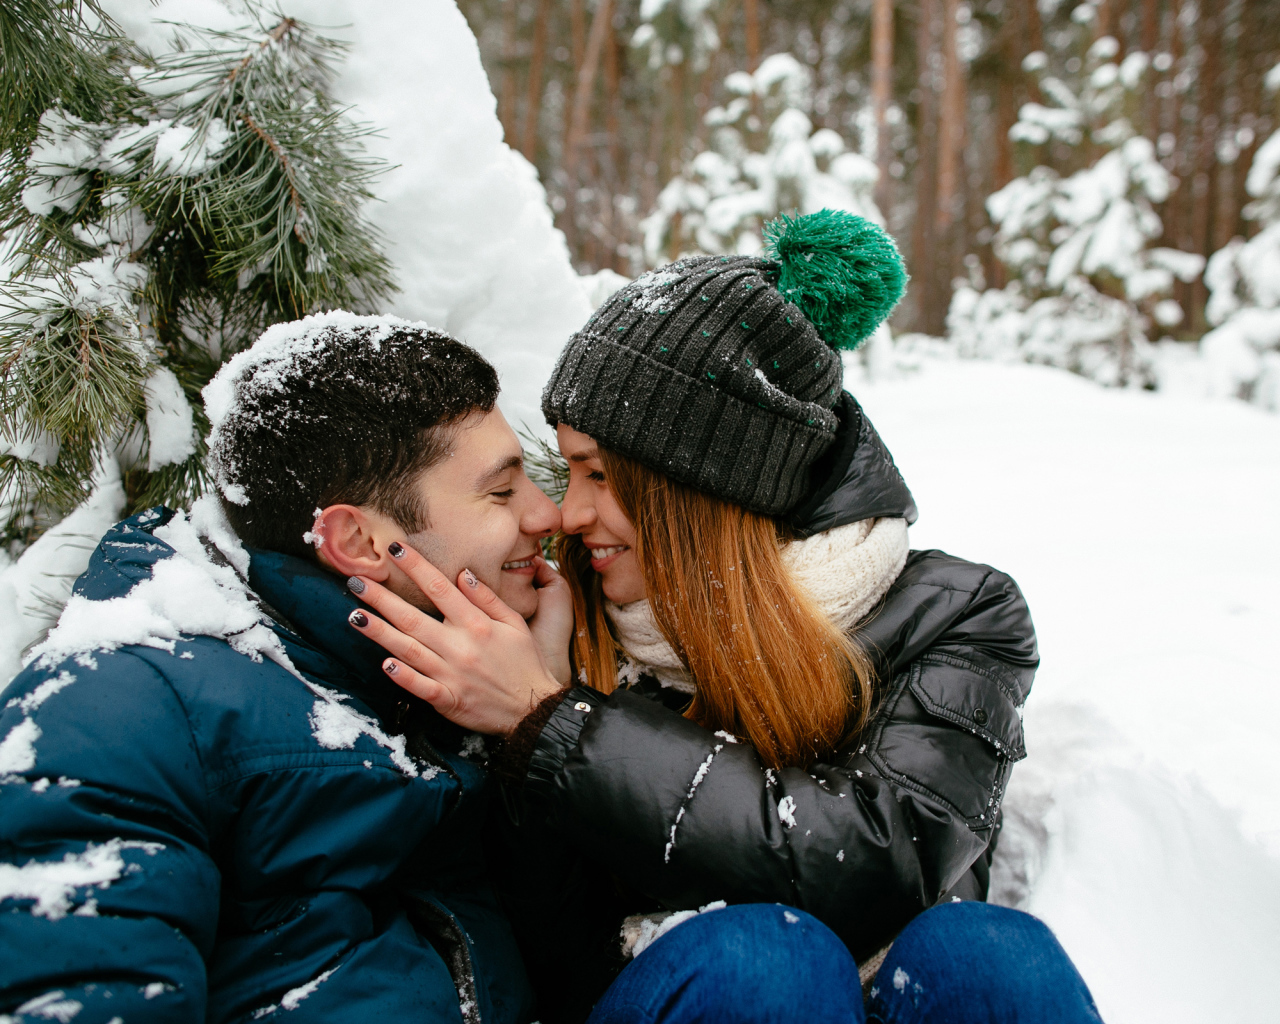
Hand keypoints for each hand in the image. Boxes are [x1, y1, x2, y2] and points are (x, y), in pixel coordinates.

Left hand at [348, 542, 565, 734]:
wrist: (534, 708)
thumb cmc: (524, 662)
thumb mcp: (515, 623)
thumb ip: (487, 598)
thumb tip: (462, 573)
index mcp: (476, 624)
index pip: (439, 588)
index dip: (415, 567)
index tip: (394, 549)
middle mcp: (460, 646)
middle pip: (413, 618)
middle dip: (382, 598)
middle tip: (355, 582)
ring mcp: (452, 674)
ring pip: (409, 650)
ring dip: (380, 633)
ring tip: (355, 616)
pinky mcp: (448, 699)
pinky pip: (421, 687)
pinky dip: (403, 677)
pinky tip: (384, 664)